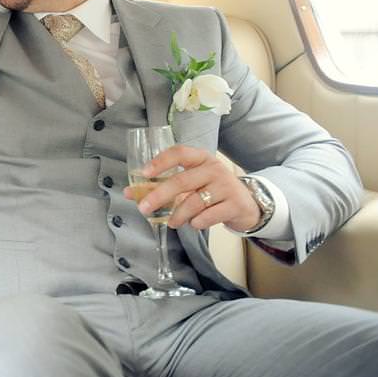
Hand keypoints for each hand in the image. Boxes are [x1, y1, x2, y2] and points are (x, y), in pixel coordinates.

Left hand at [123, 144, 261, 232]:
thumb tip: (130, 193)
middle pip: (182, 181)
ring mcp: (226, 186)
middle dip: (159, 195)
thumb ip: (163, 186)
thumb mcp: (192, 182)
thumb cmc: (211, 190)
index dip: (161, 162)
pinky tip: (194, 223)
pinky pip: (209, 216)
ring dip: (178, 215)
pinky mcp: (235, 204)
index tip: (144, 173)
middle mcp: (214, 168)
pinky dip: (197, 222)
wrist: (247, 204)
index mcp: (201, 158)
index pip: (179, 153)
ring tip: (172, 222)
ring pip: (194, 201)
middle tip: (144, 208)